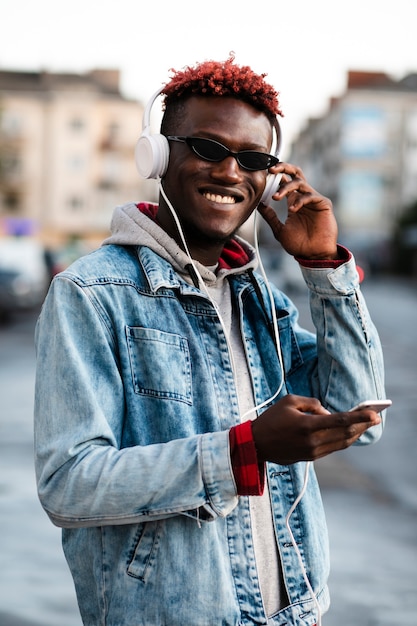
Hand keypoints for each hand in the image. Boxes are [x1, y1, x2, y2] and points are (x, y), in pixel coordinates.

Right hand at [251, 394, 381, 464]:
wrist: (256, 445)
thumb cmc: (271, 419)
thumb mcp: (289, 401)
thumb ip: (312, 403)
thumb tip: (327, 412)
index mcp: (307, 425)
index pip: (340, 421)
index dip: (360, 417)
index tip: (374, 414)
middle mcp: (313, 441)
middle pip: (346, 434)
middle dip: (363, 425)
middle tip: (375, 417)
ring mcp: (313, 452)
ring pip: (342, 443)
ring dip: (356, 434)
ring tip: (365, 424)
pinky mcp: (311, 458)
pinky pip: (333, 448)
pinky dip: (344, 440)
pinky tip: (349, 432)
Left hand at [258, 162, 337, 259]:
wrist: (313, 255)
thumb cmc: (298, 244)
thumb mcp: (279, 230)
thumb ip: (270, 217)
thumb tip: (259, 204)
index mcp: (293, 201)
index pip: (284, 181)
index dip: (274, 176)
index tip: (263, 176)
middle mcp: (303, 197)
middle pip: (295, 173)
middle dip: (283, 167)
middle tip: (271, 170)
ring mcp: (314, 199)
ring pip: (300, 182)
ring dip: (286, 187)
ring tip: (276, 198)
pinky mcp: (323, 203)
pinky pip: (310, 195)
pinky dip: (299, 201)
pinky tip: (292, 210)